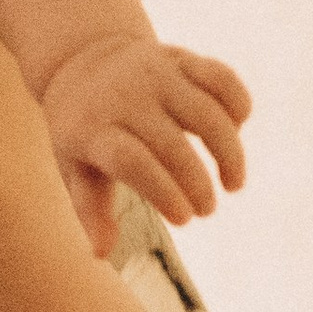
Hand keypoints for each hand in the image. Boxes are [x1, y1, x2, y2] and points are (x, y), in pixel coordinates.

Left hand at [35, 33, 249, 255]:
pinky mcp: (181, 58)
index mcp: (91, 128)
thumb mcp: (73, 167)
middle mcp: (124, 97)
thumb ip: (89, 209)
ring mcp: (155, 73)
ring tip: (233, 185)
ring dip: (228, 152)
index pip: (131, 162)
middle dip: (196, 183)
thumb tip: (100, 253)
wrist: (81, 62)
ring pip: (205, 112)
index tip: (184, 220)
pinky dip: (238, 104)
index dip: (163, 192)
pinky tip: (239, 131)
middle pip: (171, 144)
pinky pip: (221, 78)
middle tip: (207, 210)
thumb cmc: (82, 130)